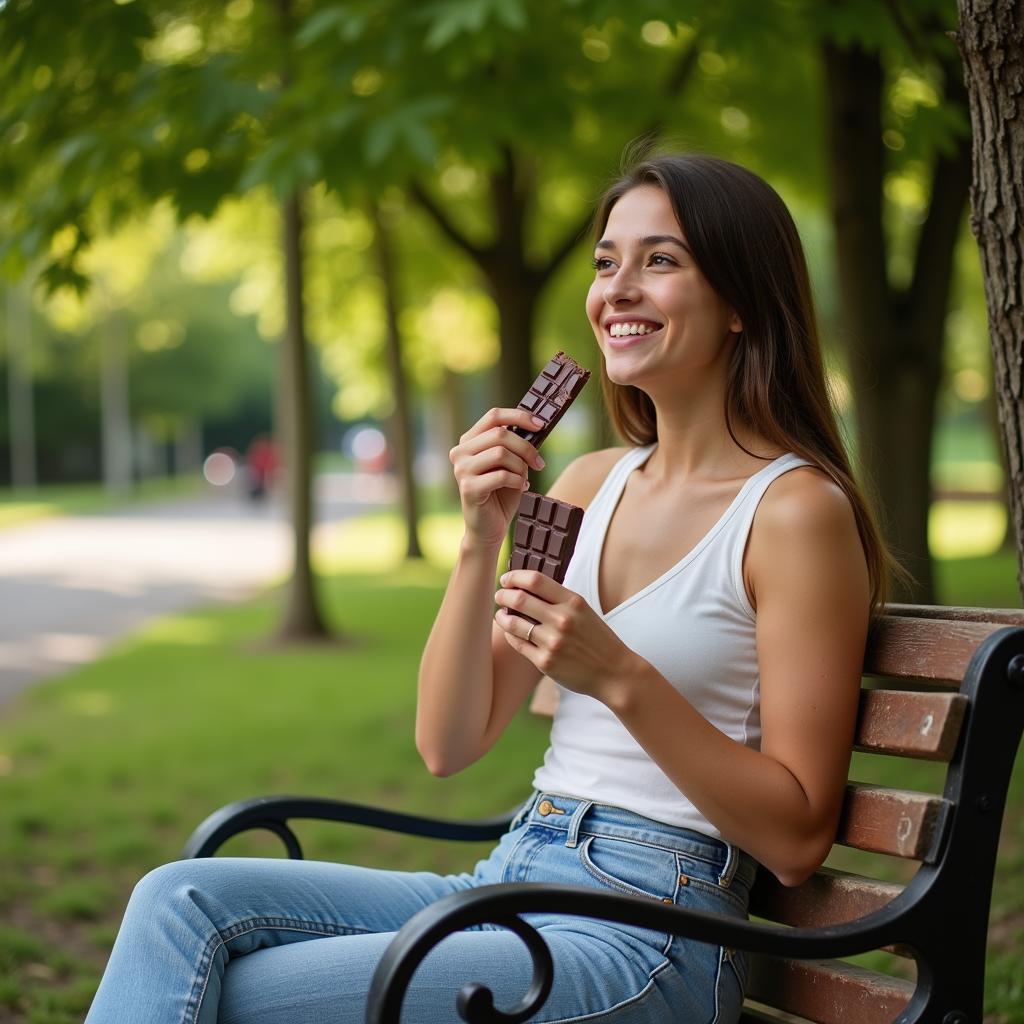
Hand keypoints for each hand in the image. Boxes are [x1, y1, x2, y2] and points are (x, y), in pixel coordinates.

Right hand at [450, 408, 546, 548]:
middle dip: (526, 448)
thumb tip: (536, 427)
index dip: (519, 416)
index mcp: (469, 441)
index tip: (541, 425)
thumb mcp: (510, 464)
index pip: (493, 416)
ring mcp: (461, 470)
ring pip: (501, 453)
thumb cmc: (501, 494)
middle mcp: (460, 452)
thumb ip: (515, 445)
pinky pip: (501, 475)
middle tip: (539, 463)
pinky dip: (517, 481)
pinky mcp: (468, 488)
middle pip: (500, 434)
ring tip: (524, 479)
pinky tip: (519, 488)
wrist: (489, 528)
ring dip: (521, 467)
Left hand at [494, 569, 637, 702]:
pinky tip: (512, 632)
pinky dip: (511, 635)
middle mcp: (562, 620)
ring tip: (501, 615)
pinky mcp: (545, 662)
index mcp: (573, 602)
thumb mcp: (584, 610)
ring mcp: (552, 642)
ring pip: (513, 623)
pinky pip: (518, 644)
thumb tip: (526, 586)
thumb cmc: (597, 639)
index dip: (514, 577)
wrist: (614, 672)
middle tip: (499, 596)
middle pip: (519, 599)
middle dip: (502, 595)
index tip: (506, 579)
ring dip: (502, 617)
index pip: (535, 580)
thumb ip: (559, 598)